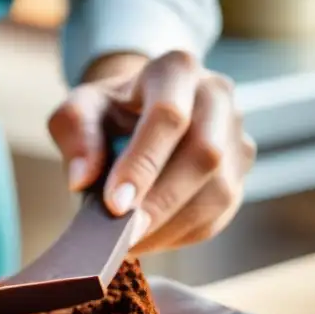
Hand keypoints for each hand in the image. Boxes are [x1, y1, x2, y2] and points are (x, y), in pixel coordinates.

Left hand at [48, 51, 255, 253]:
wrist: (139, 111)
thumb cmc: (109, 111)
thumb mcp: (80, 109)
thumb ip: (75, 133)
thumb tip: (82, 179)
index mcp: (176, 70)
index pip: (168, 115)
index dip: (143, 164)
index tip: (114, 205)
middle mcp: (217, 96)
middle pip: (204, 153)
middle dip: (162, 202)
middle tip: (124, 236)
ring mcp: (235, 136)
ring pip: (219, 190)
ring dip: (172, 225)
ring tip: (130, 243)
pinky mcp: (239, 173)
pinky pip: (219, 214)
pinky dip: (182, 234)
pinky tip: (150, 239)